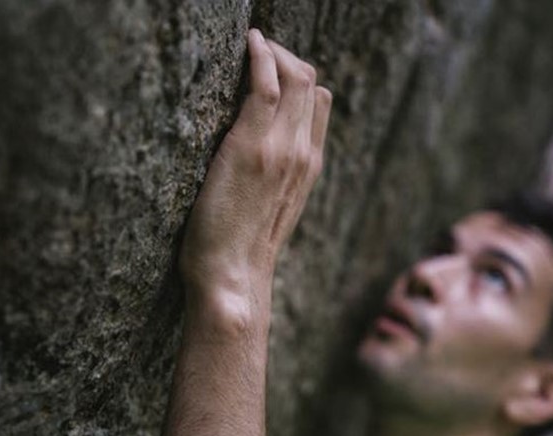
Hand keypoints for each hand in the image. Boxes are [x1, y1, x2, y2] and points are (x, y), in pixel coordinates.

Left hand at [179, 28, 331, 326]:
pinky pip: (266, 84)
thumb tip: (269, 156)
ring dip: (274, 51)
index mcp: (309, 166)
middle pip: (309, 82)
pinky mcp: (251, 145)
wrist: (233, 276)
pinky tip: (249, 42)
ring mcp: (281, 147)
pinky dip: (261, 55)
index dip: (298, 76)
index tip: (272, 65)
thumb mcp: (271, 210)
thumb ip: (278, 178)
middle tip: (258, 48)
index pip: (319, 102)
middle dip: (285, 55)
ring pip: (295, 76)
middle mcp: (303, 152)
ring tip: (252, 43)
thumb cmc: (241, 249)